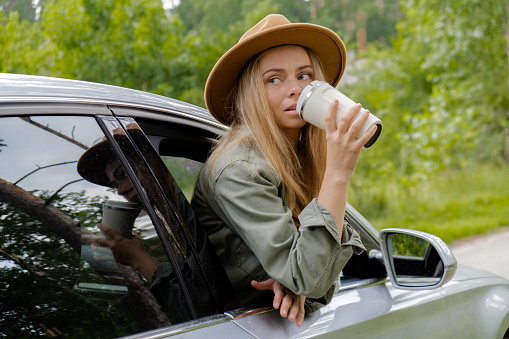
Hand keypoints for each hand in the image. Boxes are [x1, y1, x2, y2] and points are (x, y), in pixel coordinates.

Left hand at [94, 224, 158, 281]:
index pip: (108, 231)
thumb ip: (131, 236)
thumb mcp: (135, 239)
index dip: (102, 226)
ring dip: (95, 248)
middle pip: (101, 241)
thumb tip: (130, 235)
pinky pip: (105, 258)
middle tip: (94, 237)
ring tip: (92, 246)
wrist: (138, 259)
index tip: (98, 224)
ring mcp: (113, 253)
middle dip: (96, 239)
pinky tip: (96, 257)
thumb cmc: (138, 248)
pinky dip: (100, 257)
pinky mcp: (114, 259)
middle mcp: (114, 245)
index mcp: (119, 239)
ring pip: (100, 250)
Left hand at [251, 279, 305, 326]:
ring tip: (290, 318)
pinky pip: (301, 309)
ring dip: (294, 311)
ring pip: (295, 304)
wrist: (296, 278)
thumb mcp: (272, 282)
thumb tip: (252, 283)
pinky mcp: (301, 300)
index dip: (278, 299)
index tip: (275, 305)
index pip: (279, 292)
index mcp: (281, 286)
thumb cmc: (282, 282)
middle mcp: (290, 291)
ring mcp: (296, 296)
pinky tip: (298, 323)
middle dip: (286, 306)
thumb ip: (263, 285)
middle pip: (288, 299)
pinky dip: (300, 316)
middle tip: (283, 314)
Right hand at [318, 101, 377, 232]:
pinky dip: (370, 131)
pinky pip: (364, 138)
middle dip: (352, 110)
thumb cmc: (334, 159)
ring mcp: (346, 143)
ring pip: (355, 126)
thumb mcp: (331, 145)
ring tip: (367, 111)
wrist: (336, 174)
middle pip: (344, 119)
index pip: (328, 119)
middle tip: (358, 105)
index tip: (335, 101)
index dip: (331, 108)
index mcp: (330, 136)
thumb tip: (346, 126)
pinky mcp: (354, 149)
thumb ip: (337, 136)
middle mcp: (337, 138)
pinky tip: (375, 126)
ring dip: (362, 117)